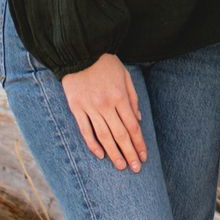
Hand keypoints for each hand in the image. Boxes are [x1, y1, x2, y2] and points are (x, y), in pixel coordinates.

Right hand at [59, 54, 146, 170]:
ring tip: (121, 166)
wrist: (79, 50)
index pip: (132, 126)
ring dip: (114, 153)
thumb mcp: (125, 75)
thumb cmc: (105, 62)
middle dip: (129, 153)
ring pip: (104, 136)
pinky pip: (85, 130)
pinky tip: (100, 155)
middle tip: (135, 169)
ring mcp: (90, 108)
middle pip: (120, 135)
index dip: (139, 143)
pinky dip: (93, 144)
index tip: (144, 156)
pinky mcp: (76, 108)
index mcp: (120, 97)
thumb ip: (133, 98)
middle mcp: (106, 105)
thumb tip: (138, 119)